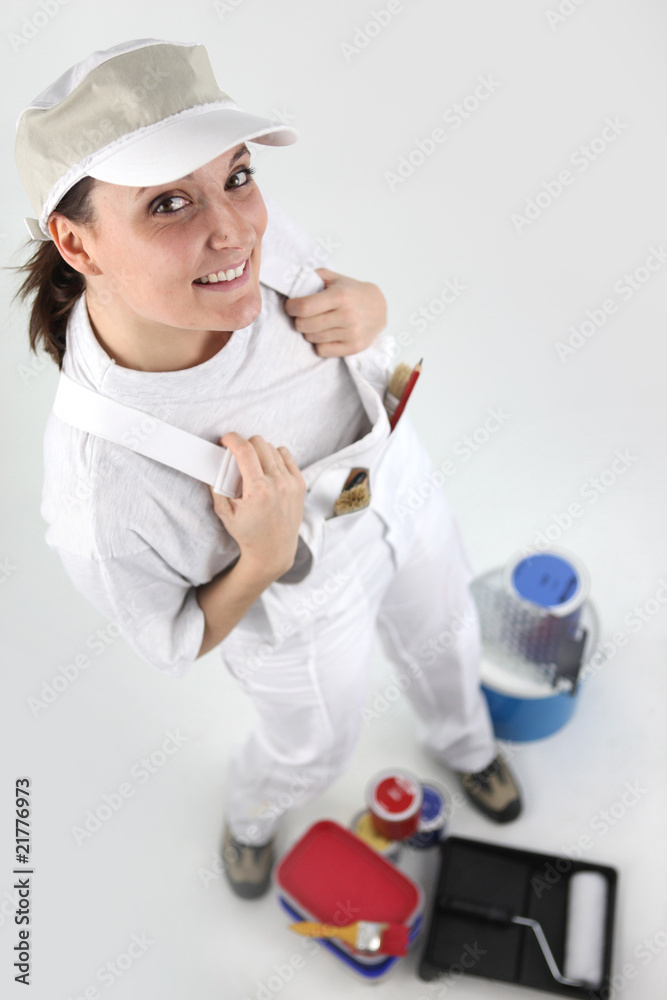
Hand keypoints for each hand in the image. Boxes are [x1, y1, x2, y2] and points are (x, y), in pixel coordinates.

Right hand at [209, 433, 305, 578]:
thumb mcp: (224, 513)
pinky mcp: (299, 483)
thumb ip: (216, 487)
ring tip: (252, 466)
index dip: (232, 438)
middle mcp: (278, 483)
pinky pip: (286, 455)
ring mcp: (291, 483)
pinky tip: (267, 467)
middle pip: (259, 443)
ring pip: (272, 447)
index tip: (225, 440)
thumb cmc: (248, 533)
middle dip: (244, 445)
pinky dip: (274, 456)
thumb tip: (213, 465)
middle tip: (236, 457)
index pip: (245, 450)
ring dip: (259, 451)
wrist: (274, 550)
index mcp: (258, 490)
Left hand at [284, 267, 386, 357]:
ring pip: (312, 338)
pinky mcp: (353, 347)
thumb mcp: (335, 278)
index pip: (304, 307)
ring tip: (319, 323)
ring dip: (310, 331)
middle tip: (305, 315)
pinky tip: (327, 334)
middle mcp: (347, 315)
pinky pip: (322, 350)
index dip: (291, 307)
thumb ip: (313, 277)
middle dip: (299, 319)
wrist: (379, 308)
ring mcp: (351, 333)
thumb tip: (292, 285)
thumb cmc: (352, 292)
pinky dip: (320, 343)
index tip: (291, 306)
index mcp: (340, 296)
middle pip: (304, 325)